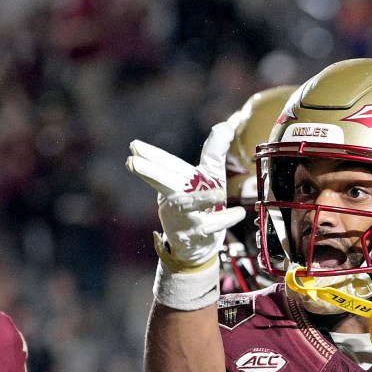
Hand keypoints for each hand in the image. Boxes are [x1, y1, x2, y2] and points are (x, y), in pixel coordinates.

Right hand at [126, 122, 245, 268]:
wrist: (197, 246)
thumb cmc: (201, 206)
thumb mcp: (209, 177)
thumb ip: (214, 152)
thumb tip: (224, 125)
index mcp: (176, 183)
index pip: (165, 166)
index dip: (151, 156)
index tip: (134, 146)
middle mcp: (175, 199)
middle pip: (165, 183)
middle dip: (151, 172)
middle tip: (133, 163)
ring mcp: (183, 219)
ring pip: (187, 207)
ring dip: (200, 199)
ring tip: (218, 192)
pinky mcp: (196, 236)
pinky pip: (212, 227)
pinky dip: (225, 219)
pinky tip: (239, 213)